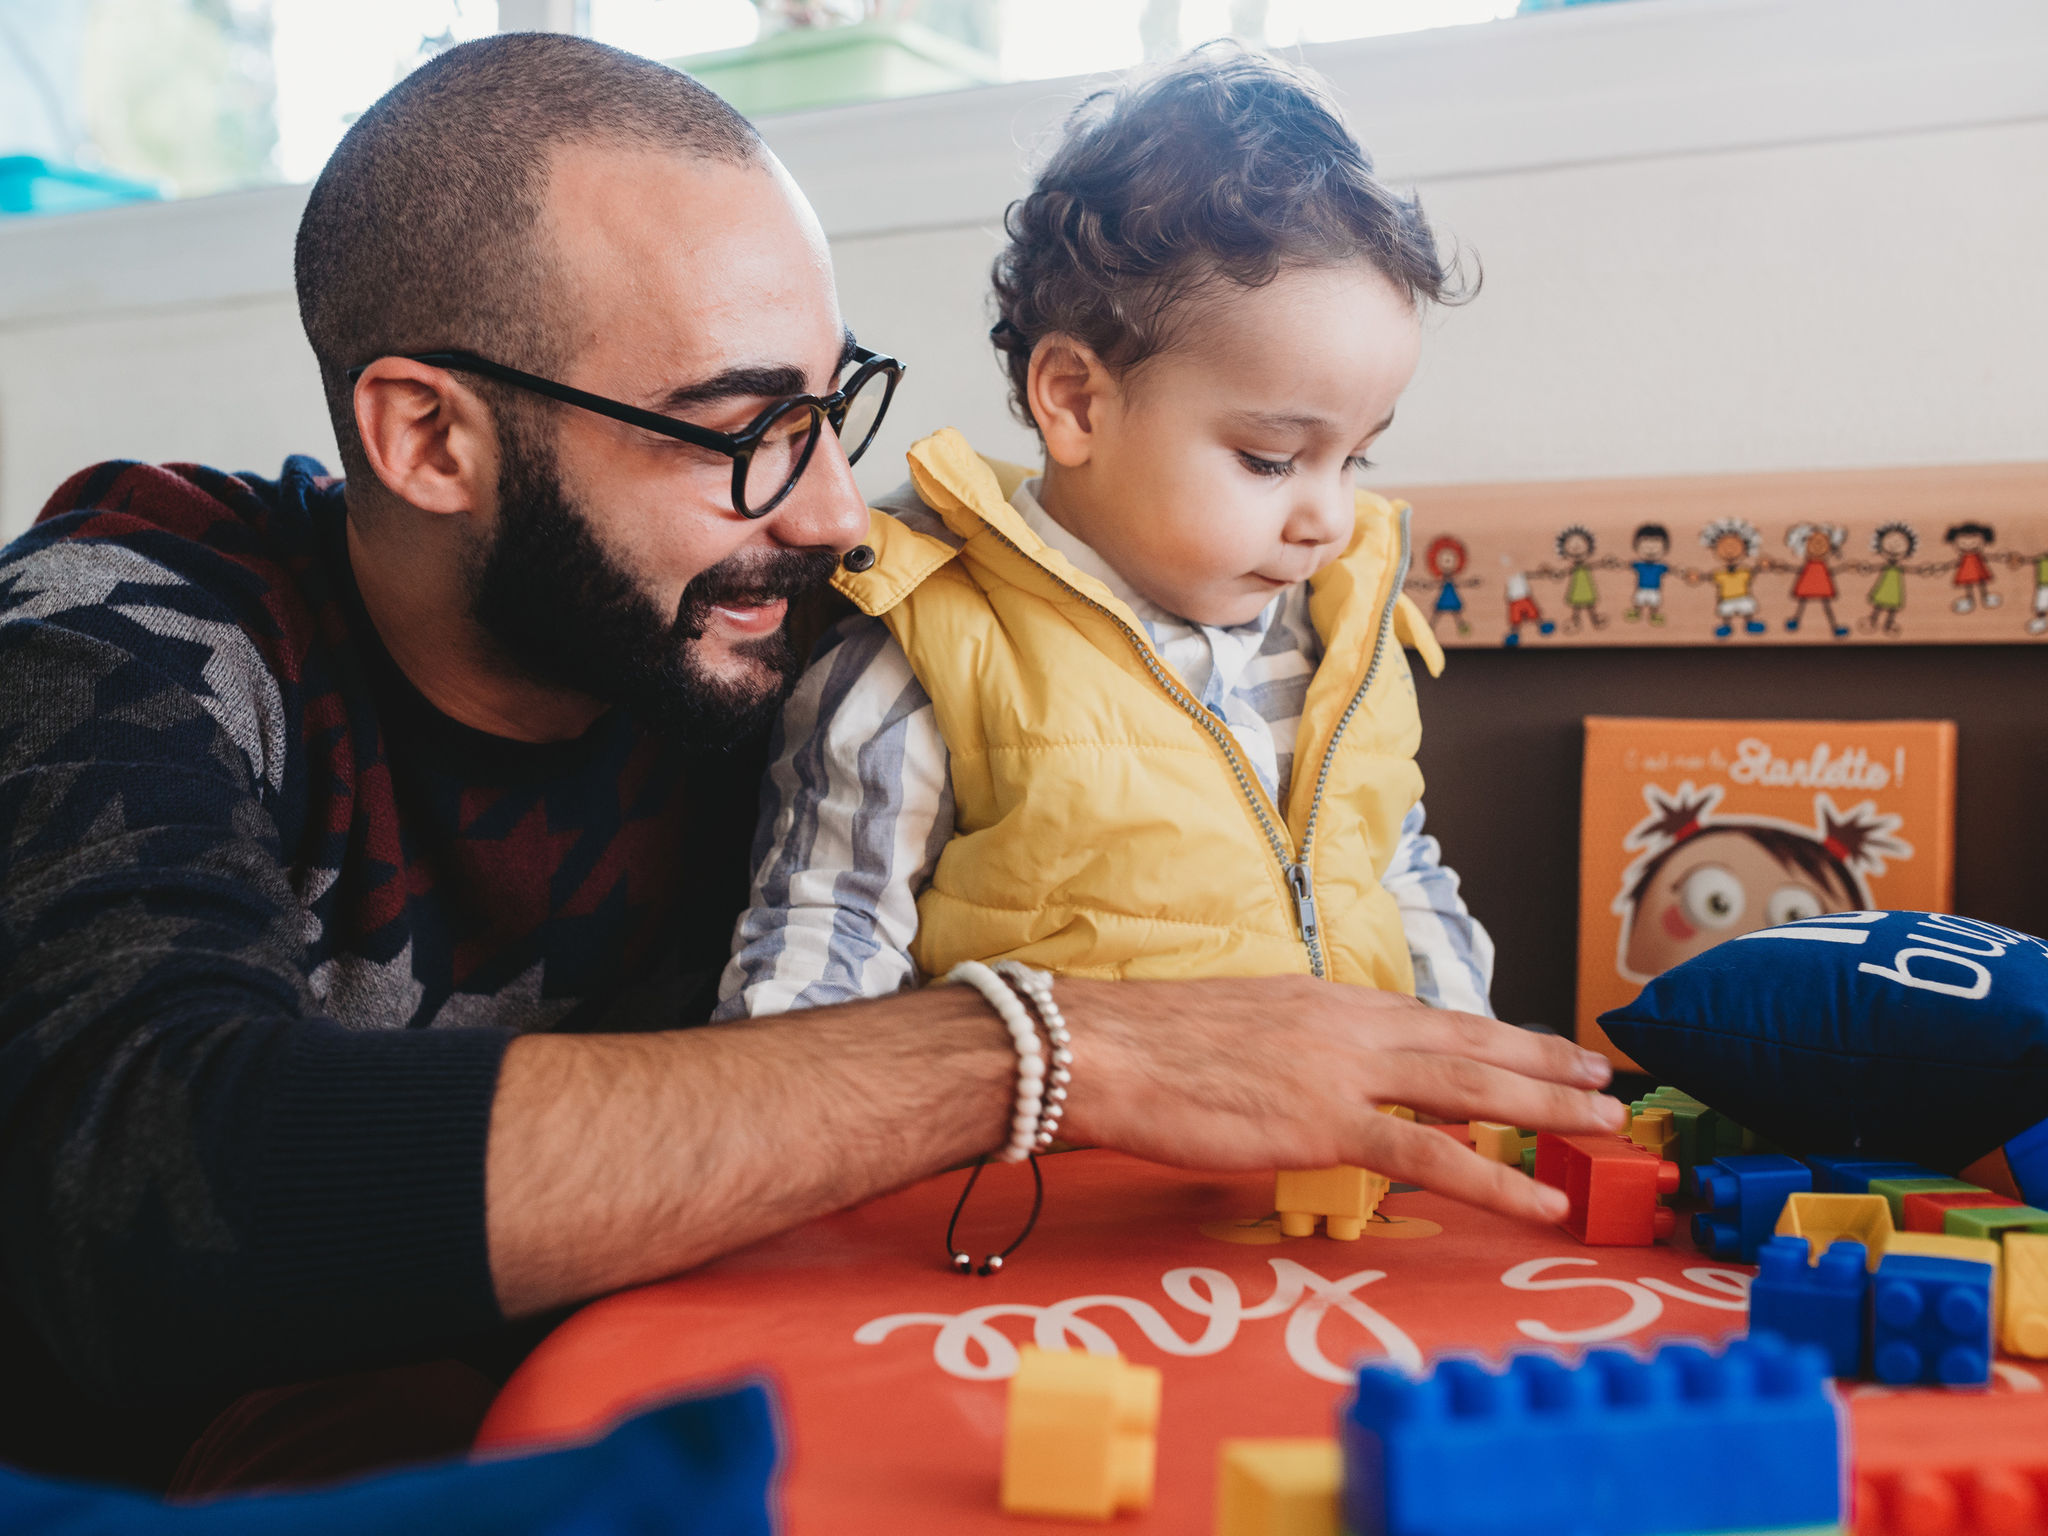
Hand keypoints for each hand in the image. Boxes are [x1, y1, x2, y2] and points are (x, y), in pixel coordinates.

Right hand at [1058, 976, 1625, 1226]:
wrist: (1100, 1048)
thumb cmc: (1148, 1047)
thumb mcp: (1240, 1028)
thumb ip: (1293, 1049)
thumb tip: (1313, 1079)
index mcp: (1329, 1000)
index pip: (1434, 1019)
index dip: (1499, 1035)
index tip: (1547, 1047)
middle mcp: (1351, 1025)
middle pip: (1472, 1044)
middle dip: (1547, 1062)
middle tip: (1607, 1080)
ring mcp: (1343, 1071)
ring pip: (1472, 1088)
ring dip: (1547, 1107)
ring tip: (1605, 1126)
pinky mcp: (1326, 1123)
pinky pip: (1431, 1157)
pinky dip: (1496, 1179)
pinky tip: (1541, 1201)